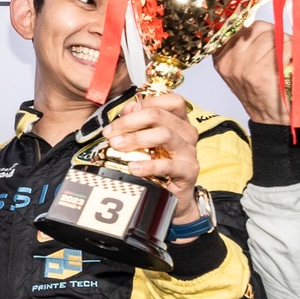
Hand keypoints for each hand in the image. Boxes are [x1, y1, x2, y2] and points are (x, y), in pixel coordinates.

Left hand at [105, 92, 202, 220]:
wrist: (172, 198)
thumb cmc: (157, 166)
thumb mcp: (146, 141)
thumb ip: (138, 122)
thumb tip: (127, 109)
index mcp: (178, 121)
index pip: (170, 100)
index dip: (145, 102)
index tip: (122, 114)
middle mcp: (186, 133)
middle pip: (159, 115)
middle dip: (129, 122)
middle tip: (110, 133)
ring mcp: (189, 152)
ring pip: (164, 134)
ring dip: (136, 138)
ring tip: (116, 146)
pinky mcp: (188, 171)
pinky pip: (168, 165)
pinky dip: (148, 165)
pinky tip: (132, 167)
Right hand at [214, 21, 291, 125]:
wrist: (271, 120)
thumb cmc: (262, 92)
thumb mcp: (242, 68)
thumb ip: (243, 46)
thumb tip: (258, 23)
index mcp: (221, 57)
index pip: (240, 25)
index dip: (258, 29)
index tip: (265, 38)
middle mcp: (228, 61)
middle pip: (258, 28)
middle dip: (274, 35)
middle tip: (278, 52)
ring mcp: (243, 67)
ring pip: (272, 36)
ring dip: (286, 43)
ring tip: (284, 60)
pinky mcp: (261, 73)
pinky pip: (284, 47)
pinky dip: (293, 52)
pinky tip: (289, 65)